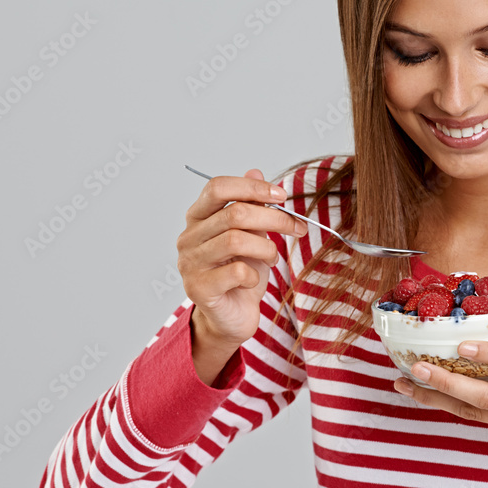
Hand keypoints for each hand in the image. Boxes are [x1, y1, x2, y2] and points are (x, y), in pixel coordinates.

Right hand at [177, 168, 305, 350]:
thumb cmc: (242, 274)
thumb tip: (257, 170)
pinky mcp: (199, 289)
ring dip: (266, 248)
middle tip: (297, 228)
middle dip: (275, 218)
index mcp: (198, 218)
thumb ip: (252, 205)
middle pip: (234, 213)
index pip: (218, 187)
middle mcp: (189, 237)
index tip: (282, 196)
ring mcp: (190, 263)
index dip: (252, 187)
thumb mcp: (253, 235)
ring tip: (273, 258)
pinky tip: (255, 280)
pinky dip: (255, 274)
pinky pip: (237, 271)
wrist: (233, 317)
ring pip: (236, 240)